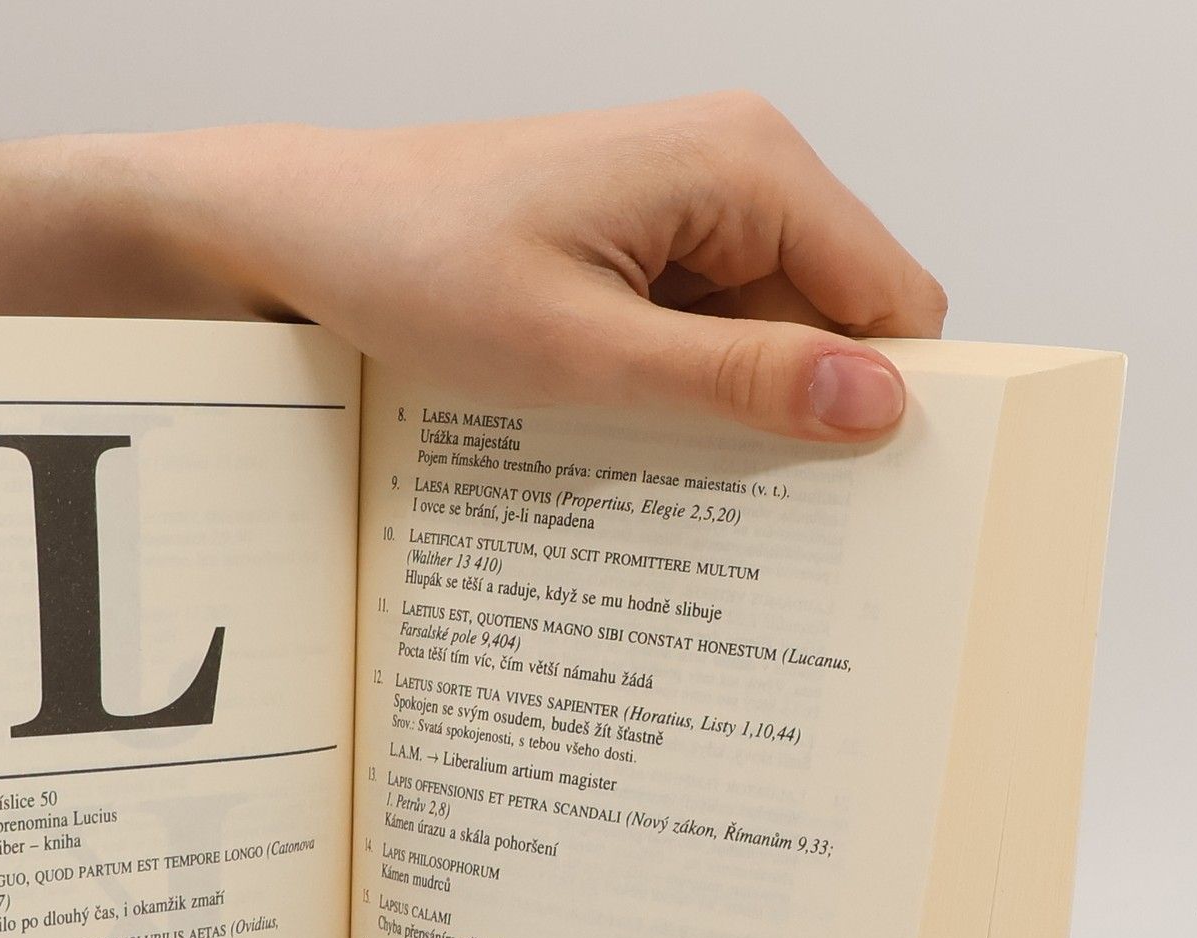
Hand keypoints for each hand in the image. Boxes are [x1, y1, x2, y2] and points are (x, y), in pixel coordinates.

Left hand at [154, 95, 945, 439]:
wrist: (305, 233)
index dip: (882, 405)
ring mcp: (689, 207)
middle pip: (834, 323)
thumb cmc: (416, 264)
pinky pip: (703, 334)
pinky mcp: (644, 245)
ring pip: (765, 339)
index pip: (892, 301)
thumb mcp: (581, 349)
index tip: (850, 506)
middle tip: (736, 514)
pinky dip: (679, 393)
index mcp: (746, 164)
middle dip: (795, 417)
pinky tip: (625, 435)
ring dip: (726, 413)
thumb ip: (733, 381)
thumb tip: (875, 406)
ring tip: (655, 470)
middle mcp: (736, 168)